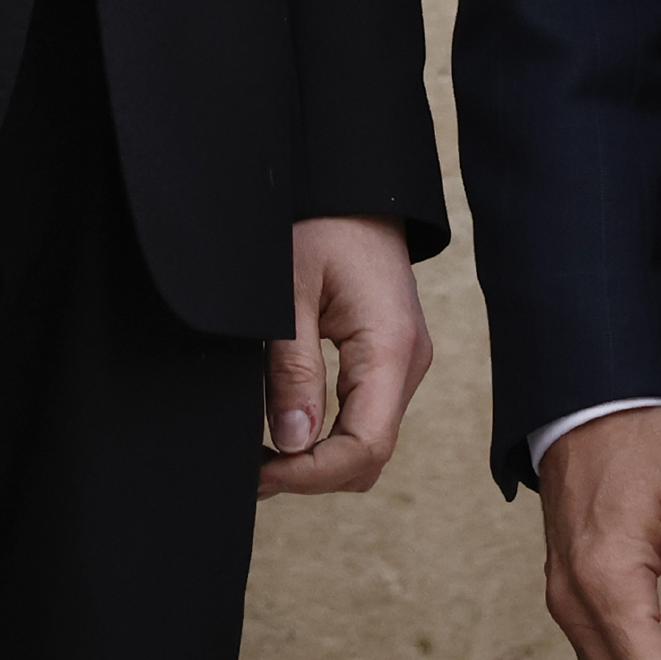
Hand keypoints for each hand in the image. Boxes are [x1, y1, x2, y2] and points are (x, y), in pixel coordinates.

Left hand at [258, 215, 429, 498]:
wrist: (351, 185)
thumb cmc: (319, 223)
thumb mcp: (290, 294)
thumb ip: (293, 371)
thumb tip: (292, 444)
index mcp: (391, 348)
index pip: (365, 447)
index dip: (311, 474)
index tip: (259, 474)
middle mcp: (407, 363)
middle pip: (369, 454)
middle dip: (312, 473)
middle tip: (252, 468)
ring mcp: (402, 361)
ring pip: (367, 440)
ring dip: (319, 457)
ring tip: (263, 453)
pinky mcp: (389, 356)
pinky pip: (365, 414)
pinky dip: (328, 433)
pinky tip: (287, 428)